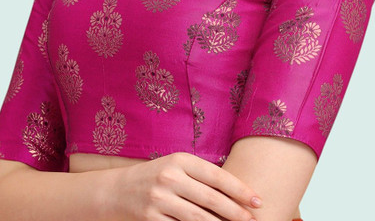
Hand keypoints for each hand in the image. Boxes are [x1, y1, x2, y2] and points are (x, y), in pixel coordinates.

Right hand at [109, 151, 261, 220]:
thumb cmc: (156, 176)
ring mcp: (159, 199)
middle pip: (211, 199)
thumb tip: (237, 192)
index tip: (257, 201)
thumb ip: (201, 175)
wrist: (117, 190)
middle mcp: (170, 177)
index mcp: (179, 160)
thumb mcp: (176, 166)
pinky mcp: (151, 219)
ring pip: (199, 219)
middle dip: (236, 212)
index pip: (216, 176)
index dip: (239, 190)